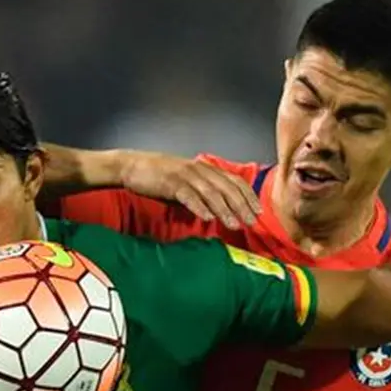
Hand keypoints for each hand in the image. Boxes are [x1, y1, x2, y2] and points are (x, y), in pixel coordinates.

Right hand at [119, 153, 260, 228]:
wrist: (132, 166)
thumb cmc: (160, 177)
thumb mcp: (186, 182)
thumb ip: (202, 193)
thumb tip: (217, 212)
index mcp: (205, 168)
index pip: (234, 180)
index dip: (248, 196)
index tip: (258, 211)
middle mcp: (199, 169)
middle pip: (226, 187)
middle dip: (241, 205)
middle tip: (251, 222)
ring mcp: (184, 175)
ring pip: (210, 192)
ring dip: (224, 209)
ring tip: (234, 225)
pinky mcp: (170, 182)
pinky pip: (188, 195)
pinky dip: (199, 207)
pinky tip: (207, 218)